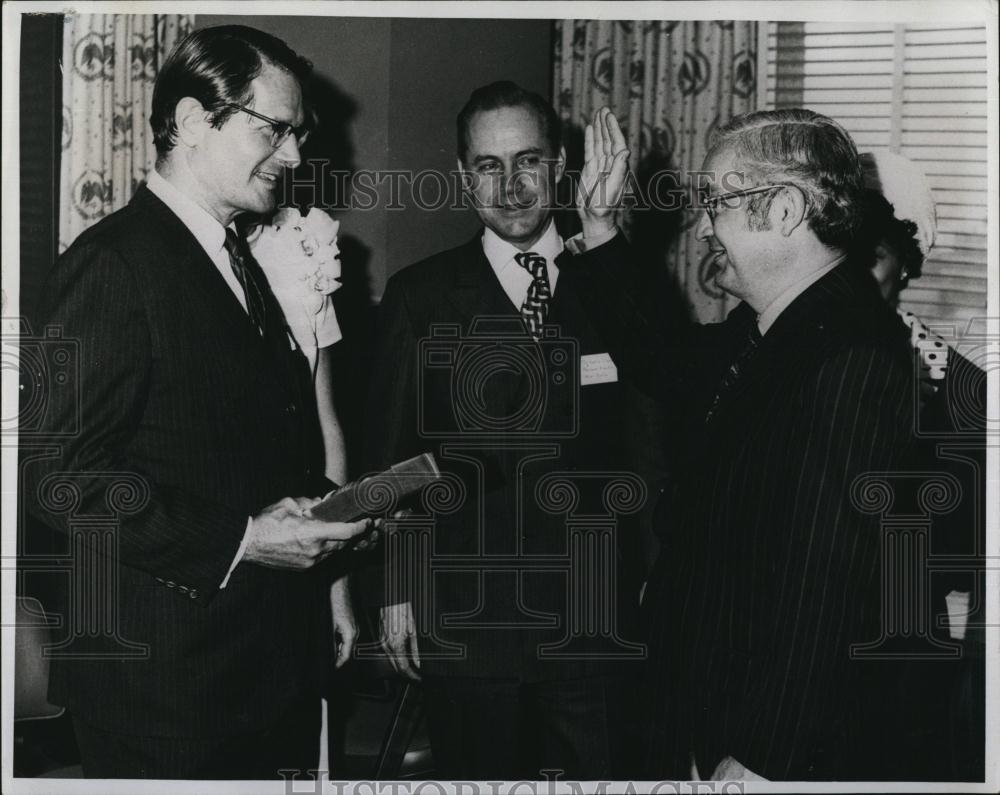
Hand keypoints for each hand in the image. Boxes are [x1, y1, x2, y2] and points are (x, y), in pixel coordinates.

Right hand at [243, 496, 372, 568]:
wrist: (247, 545)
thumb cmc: (266, 524)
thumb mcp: (290, 505)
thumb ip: (310, 503)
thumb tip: (322, 503)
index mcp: (313, 533)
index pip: (347, 532)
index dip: (361, 527)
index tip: (367, 521)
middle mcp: (315, 550)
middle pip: (344, 543)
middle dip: (353, 534)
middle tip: (360, 525)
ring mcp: (310, 561)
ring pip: (334, 552)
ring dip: (339, 542)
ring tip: (341, 531)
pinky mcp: (304, 567)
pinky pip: (323, 558)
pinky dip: (327, 549)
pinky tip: (324, 540)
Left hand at [330, 576, 356, 667]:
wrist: (340, 584)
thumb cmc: (336, 598)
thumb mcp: (329, 623)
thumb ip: (329, 640)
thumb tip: (327, 654)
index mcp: (351, 633)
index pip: (345, 656)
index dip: (337, 665)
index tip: (330, 669)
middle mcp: (355, 630)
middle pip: (346, 650)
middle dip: (335, 656)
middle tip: (325, 661)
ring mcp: (354, 625)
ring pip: (345, 642)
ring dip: (336, 647)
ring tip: (325, 650)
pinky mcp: (351, 620)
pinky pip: (345, 635)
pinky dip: (338, 638)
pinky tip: (329, 636)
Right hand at [379, 601, 420, 679]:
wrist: (393, 597)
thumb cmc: (404, 608)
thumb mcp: (415, 629)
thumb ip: (416, 649)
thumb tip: (419, 663)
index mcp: (396, 644)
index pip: (404, 668)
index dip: (413, 677)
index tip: (420, 680)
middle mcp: (387, 645)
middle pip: (397, 667)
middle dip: (408, 675)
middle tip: (419, 678)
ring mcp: (382, 641)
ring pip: (392, 660)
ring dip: (402, 666)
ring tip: (414, 670)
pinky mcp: (381, 636)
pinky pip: (389, 652)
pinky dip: (397, 657)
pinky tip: (405, 656)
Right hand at [576, 106, 630, 238]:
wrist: (595, 218)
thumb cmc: (605, 208)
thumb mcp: (613, 189)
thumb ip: (619, 170)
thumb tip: (626, 151)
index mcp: (619, 167)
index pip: (617, 143)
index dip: (614, 129)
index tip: (609, 116)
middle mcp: (610, 164)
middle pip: (608, 139)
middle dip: (606, 124)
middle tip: (603, 110)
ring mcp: (600, 166)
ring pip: (600, 143)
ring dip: (599, 129)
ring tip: (597, 114)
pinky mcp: (590, 170)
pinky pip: (591, 151)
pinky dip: (590, 139)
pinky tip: (590, 129)